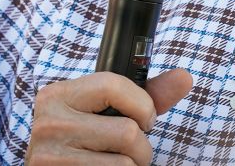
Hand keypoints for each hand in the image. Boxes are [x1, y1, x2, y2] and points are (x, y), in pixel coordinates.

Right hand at [25, 68, 193, 164]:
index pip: (113, 85)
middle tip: (130, 152)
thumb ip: (143, 96)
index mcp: (58, 95)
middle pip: (127, 132)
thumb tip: (184, 77)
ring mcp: (51, 156)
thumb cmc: (82, 139)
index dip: (142, 105)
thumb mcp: (103, 111)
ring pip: (124, 163)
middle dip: (141, 148)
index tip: (145, 120)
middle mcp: (50, 123)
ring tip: (115, 164)